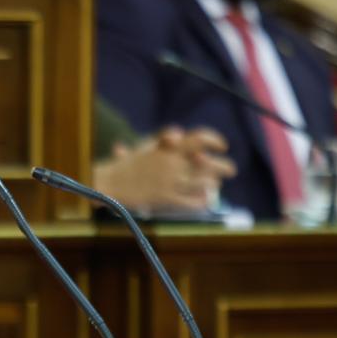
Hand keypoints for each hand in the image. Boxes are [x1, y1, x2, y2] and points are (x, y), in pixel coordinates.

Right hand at [93, 126, 235, 211]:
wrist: (106, 183)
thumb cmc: (122, 166)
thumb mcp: (143, 147)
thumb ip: (161, 141)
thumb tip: (175, 135)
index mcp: (167, 147)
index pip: (199, 137)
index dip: (215, 140)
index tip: (221, 145)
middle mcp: (172, 162)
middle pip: (208, 162)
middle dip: (223, 166)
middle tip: (230, 169)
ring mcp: (170, 181)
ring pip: (205, 182)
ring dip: (214, 184)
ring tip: (215, 185)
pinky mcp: (166, 200)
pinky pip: (193, 202)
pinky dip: (203, 201)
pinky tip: (206, 201)